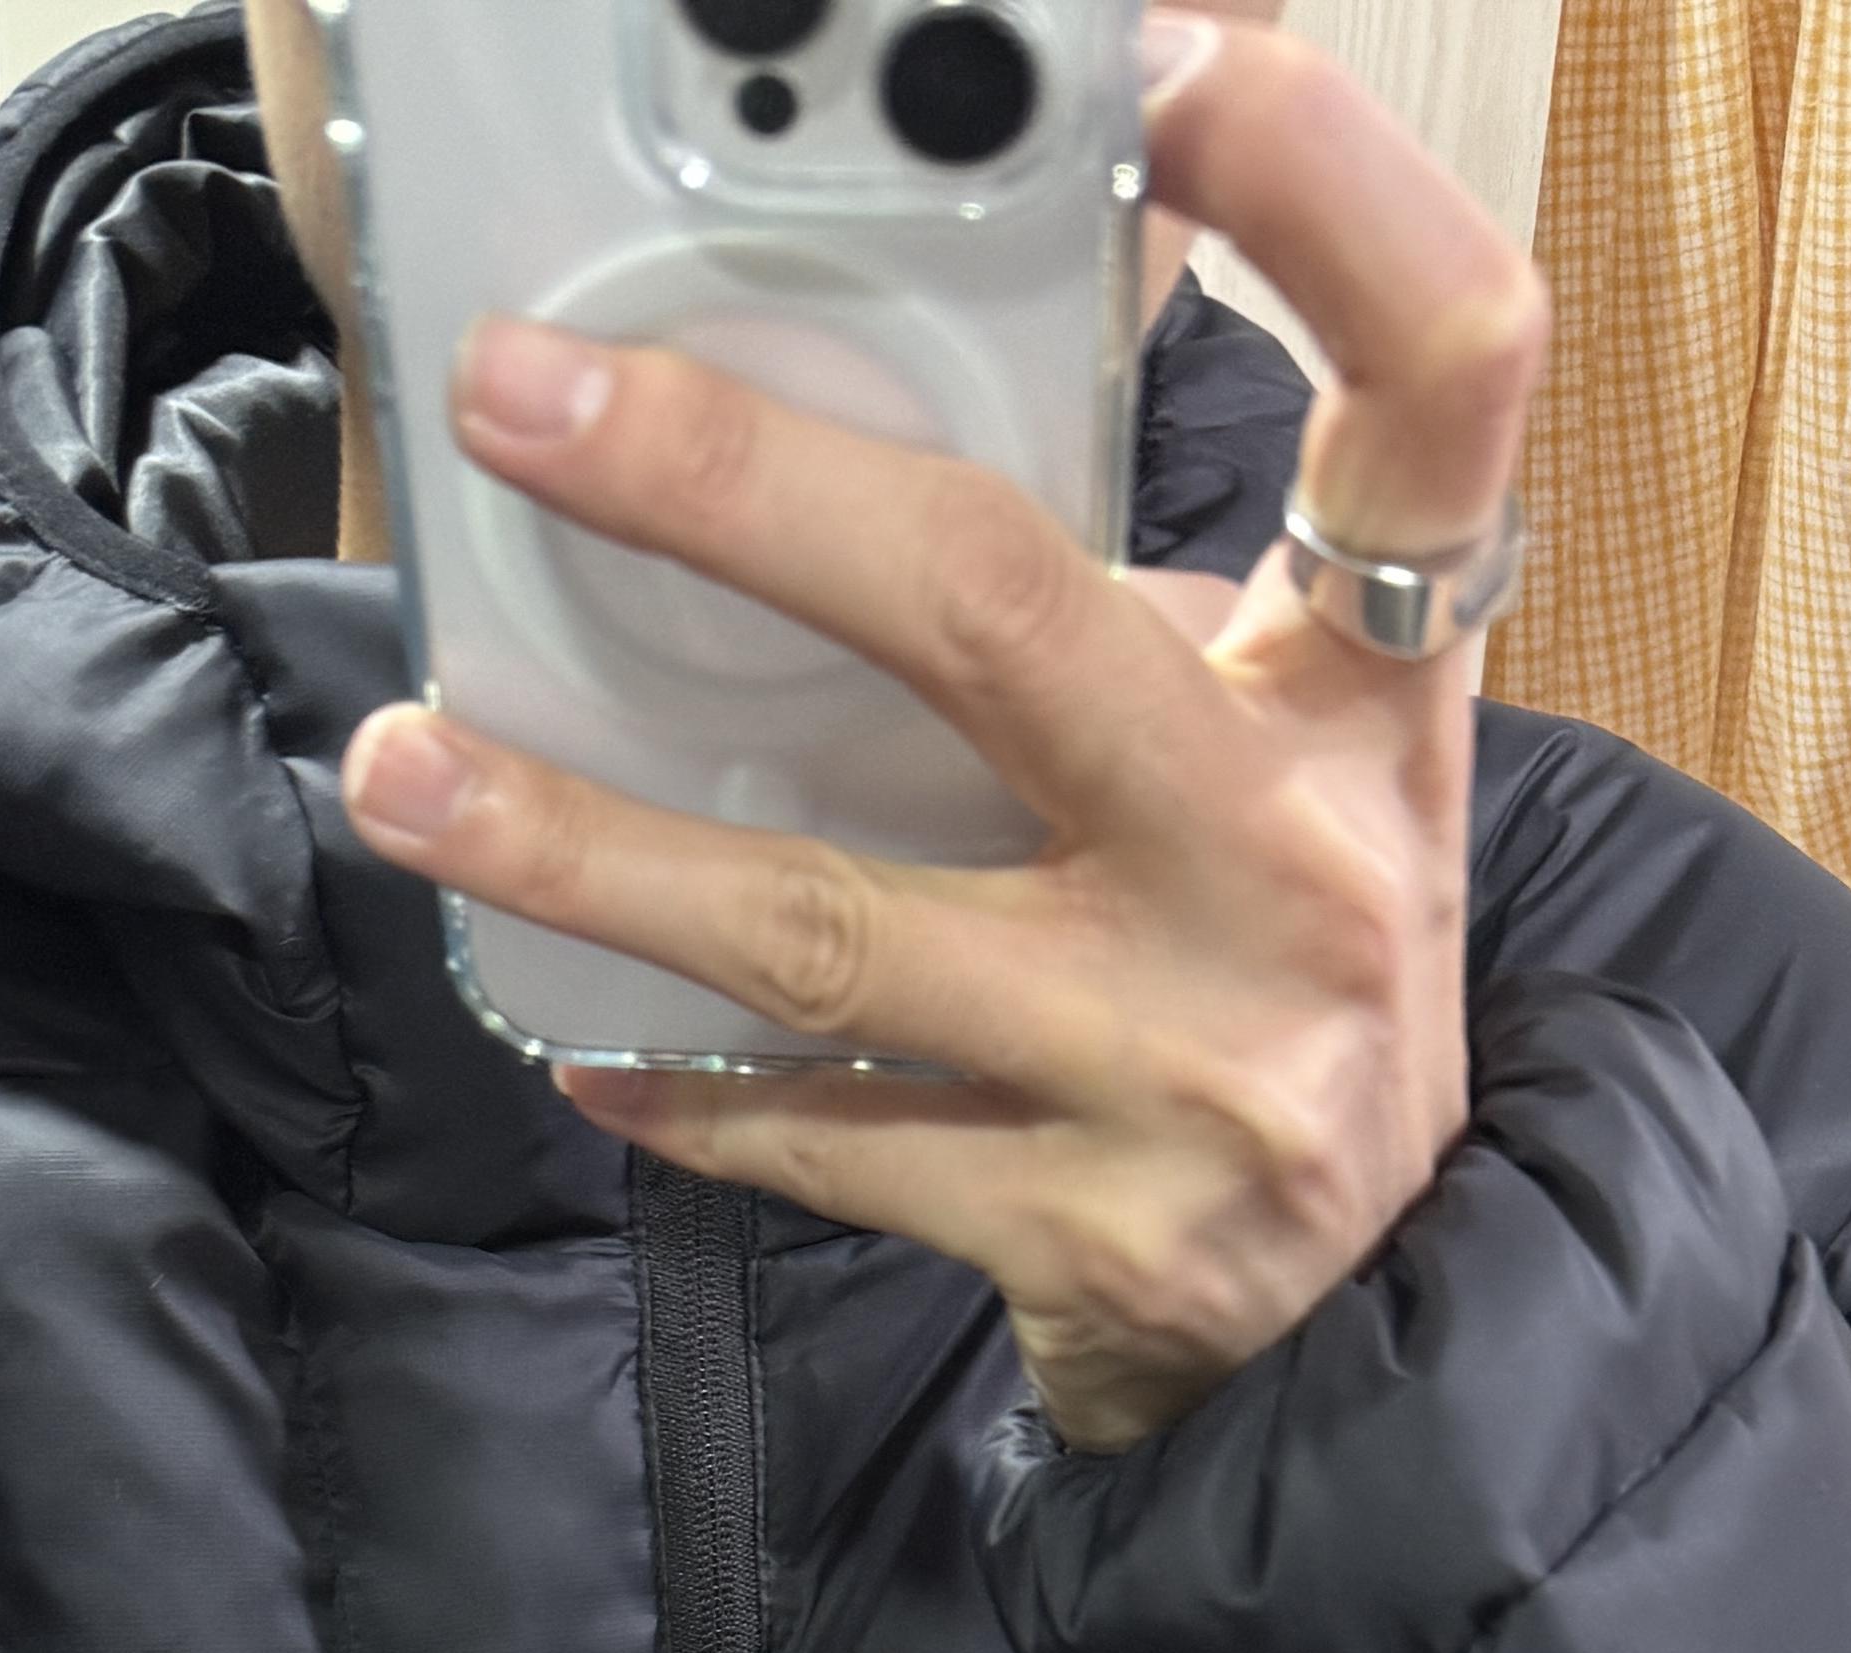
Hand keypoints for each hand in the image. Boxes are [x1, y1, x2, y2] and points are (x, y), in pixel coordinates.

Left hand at [336, 15, 1546, 1453]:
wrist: (1371, 1328)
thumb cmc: (1277, 979)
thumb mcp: (1274, 755)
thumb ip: (1114, 594)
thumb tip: (830, 403)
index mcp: (1373, 683)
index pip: (1438, 365)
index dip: (1325, 188)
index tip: (1160, 58)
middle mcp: (1303, 856)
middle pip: (998, 609)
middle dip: (733, 489)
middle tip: (526, 403)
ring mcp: (1198, 1061)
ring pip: (833, 924)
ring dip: (590, 848)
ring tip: (412, 772)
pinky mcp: (1092, 1235)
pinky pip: (822, 1135)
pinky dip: (678, 1086)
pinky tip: (569, 1034)